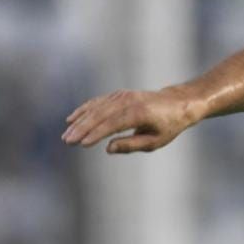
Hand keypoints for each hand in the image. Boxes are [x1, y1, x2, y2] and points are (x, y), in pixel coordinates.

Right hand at [62, 88, 198, 153]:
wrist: (177, 103)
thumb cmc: (168, 125)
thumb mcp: (155, 141)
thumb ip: (131, 144)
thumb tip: (108, 148)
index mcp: (140, 113)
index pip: (113, 124)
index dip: (96, 134)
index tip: (81, 143)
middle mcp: (128, 101)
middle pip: (100, 115)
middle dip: (82, 128)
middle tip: (67, 141)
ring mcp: (122, 96)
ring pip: (95, 108)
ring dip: (79, 121)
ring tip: (66, 135)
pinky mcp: (118, 95)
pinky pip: (97, 102)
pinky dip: (84, 110)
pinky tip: (71, 120)